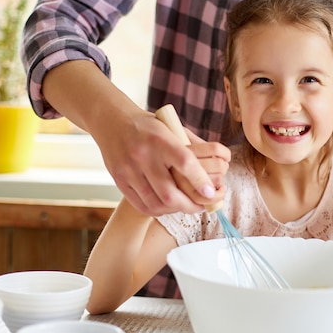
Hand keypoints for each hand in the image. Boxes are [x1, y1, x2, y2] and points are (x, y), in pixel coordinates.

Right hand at [94, 109, 230, 215]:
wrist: (113, 121)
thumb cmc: (150, 127)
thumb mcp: (172, 129)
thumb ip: (193, 147)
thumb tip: (220, 167)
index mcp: (160, 139)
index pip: (185, 162)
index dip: (200, 180)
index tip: (211, 192)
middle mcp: (143, 155)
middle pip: (169, 192)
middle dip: (189, 205)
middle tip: (202, 206)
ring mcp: (129, 170)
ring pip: (156, 203)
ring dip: (175, 210)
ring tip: (186, 207)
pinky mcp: (119, 181)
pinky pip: (142, 205)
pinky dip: (158, 210)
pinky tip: (167, 207)